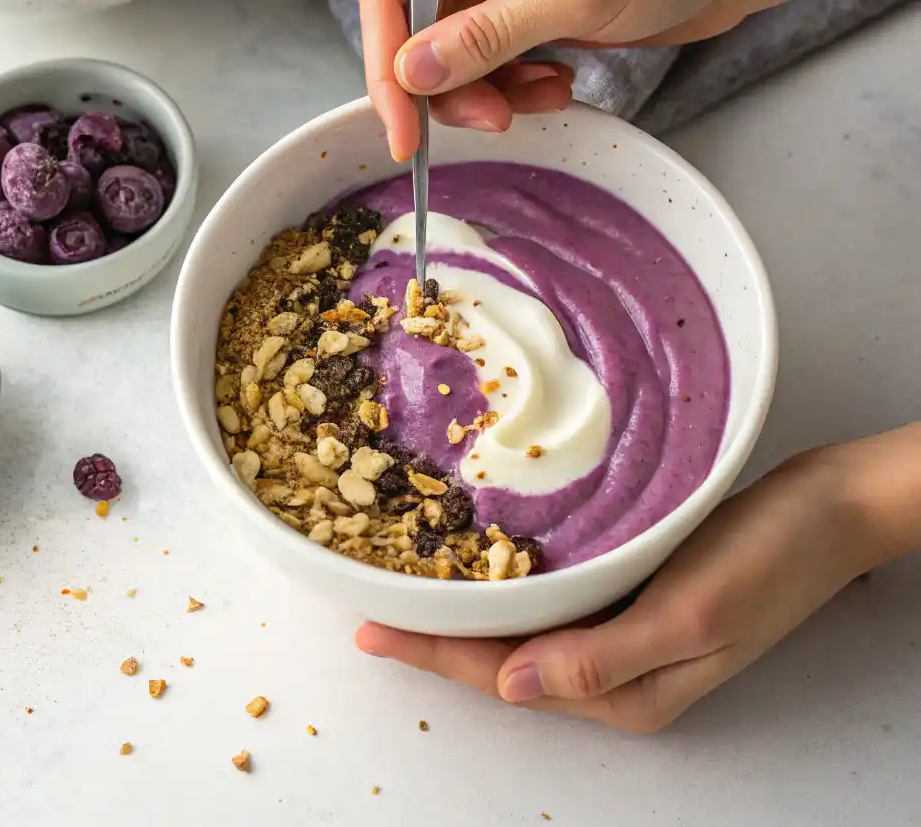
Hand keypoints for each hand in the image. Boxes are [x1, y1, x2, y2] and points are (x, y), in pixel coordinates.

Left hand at [356, 427, 920, 732]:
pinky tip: (481, 561)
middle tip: (374, 606)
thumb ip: (602, 658)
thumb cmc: (768, 558)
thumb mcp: (692, 617)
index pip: (503, 677)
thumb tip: (514, 688)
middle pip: (504, 658)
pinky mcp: (634, 590)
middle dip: (437, 637)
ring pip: (523, 629)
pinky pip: (553, 598)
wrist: (826, 508)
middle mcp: (616, 668)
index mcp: (624, 689)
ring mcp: (624, 628)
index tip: (370, 633)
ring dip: (467, 611)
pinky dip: (509, 585)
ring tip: (409, 587)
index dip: (432, 655)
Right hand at [357, 0, 771, 159]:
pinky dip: (519, 89)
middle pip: (419, 34)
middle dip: (449, 88)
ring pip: (458, 59)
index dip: (385, 61)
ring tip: (547, 95)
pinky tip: (561, 85)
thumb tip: (410, 73)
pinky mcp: (534, 15)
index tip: (404, 128)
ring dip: (491, 93)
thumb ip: (488, 36)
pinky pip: (498, 66)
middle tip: (495, 120)